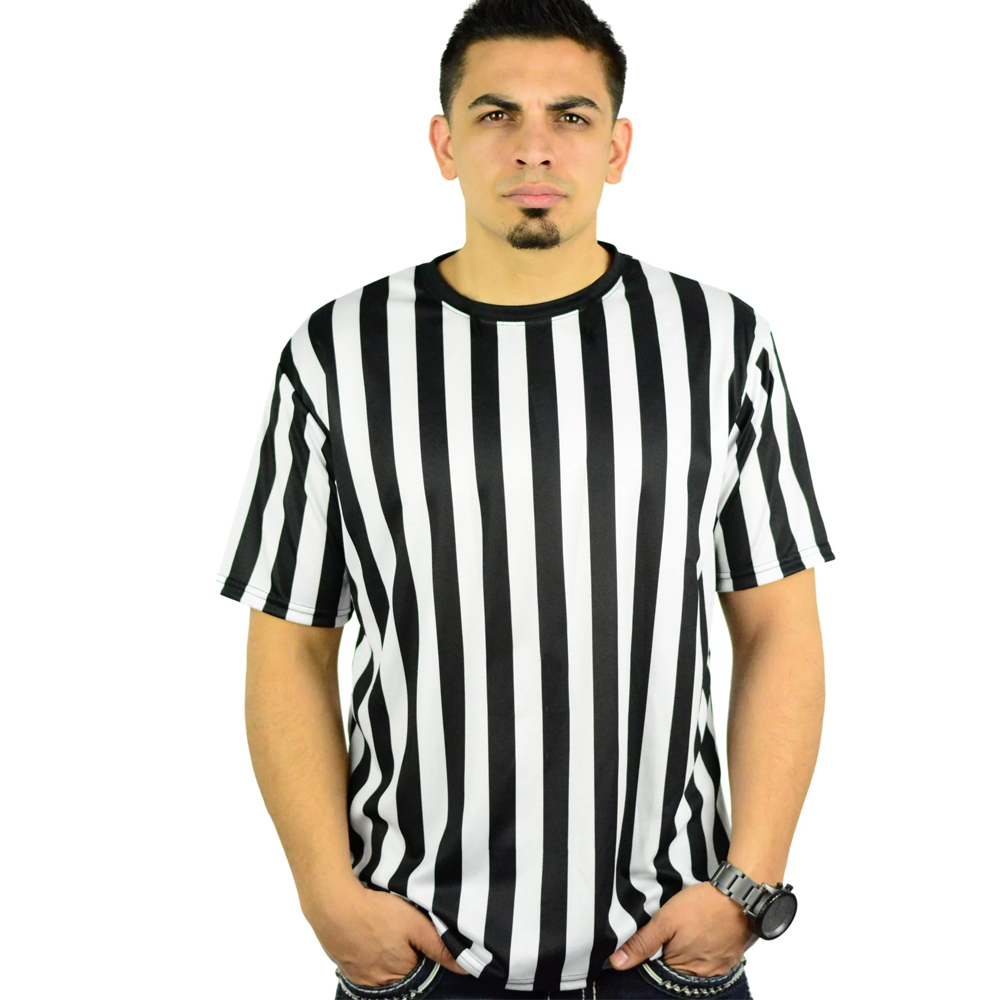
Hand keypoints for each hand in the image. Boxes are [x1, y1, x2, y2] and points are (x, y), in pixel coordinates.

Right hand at [303, 881, 469, 984]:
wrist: (333, 906)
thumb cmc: (376, 912)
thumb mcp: (415, 924)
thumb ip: (439, 946)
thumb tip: (466, 967)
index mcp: (401, 974)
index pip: (423, 971)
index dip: (424, 953)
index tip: (419, 936)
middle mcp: (381, 983)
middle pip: (403, 974)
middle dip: (406, 956)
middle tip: (401, 931)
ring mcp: (361, 978)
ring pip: (383, 972)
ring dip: (387, 957)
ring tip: (385, 933)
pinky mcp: (347, 968)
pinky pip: (366, 968)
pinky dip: (370, 956)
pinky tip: (369, 937)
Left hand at [609, 881, 757, 976]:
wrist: (741, 896)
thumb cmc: (702, 906)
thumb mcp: (665, 920)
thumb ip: (642, 942)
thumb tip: (617, 963)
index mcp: (682, 968)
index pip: (658, 971)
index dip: (652, 955)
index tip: (653, 940)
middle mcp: (702, 975)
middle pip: (677, 969)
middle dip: (671, 953)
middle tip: (674, 931)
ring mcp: (719, 968)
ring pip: (694, 964)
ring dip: (689, 951)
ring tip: (689, 930)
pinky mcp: (731, 959)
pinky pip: (712, 960)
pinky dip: (705, 949)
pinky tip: (703, 933)